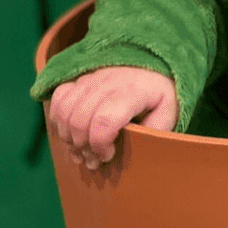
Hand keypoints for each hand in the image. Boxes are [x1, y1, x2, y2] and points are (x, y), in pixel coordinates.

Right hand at [49, 66, 177, 169]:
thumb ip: (153, 131)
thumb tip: (133, 148)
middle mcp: (110, 81)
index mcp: (134, 91)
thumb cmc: (161, 96)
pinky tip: (73, 132)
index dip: (99, 144)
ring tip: (83, 149)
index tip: (108, 155)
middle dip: (82, 147)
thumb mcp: (168, 114)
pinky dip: (59, 120)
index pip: (104, 120)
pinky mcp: (82, 77)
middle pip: (79, 119)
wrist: (156, 68)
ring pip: (65, 110)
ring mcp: (93, 77)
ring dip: (68, 137)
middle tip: (94, 159)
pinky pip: (59, 98)